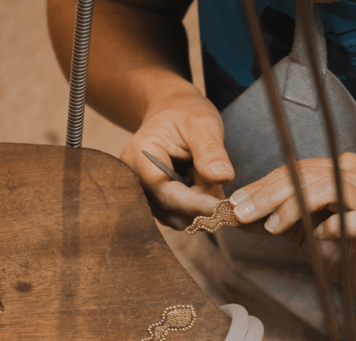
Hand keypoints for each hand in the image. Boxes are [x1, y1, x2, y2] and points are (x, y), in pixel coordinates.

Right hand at [120, 86, 233, 228]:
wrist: (172, 110)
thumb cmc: (187, 113)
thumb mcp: (203, 125)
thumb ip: (211, 152)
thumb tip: (223, 177)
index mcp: (139, 155)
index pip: (164, 190)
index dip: (194, 203)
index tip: (221, 207)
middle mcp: (132, 178)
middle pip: (168, 207)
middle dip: (199, 203)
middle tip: (221, 188)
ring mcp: (141, 191)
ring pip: (173, 215)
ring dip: (197, 206)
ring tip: (209, 180)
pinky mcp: (152, 199)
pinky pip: (175, 213)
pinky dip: (193, 206)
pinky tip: (202, 187)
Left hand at [228, 153, 355, 317]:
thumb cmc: (345, 249)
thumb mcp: (303, 231)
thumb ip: (273, 218)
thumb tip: (234, 215)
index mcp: (339, 170)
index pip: (294, 170)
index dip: (262, 185)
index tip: (234, 202)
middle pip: (305, 176)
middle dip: (268, 195)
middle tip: (242, 212)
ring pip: (326, 189)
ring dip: (292, 208)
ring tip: (271, 227)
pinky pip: (354, 220)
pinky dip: (331, 227)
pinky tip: (316, 238)